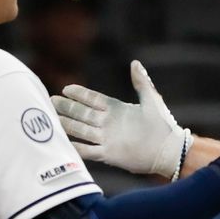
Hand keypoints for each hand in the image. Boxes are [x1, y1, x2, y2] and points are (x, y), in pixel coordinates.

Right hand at [52, 60, 192, 179]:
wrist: (168, 151)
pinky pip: (88, 151)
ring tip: (52, 119)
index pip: (93, 99)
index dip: (80, 94)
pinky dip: (76, 147)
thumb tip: (134, 63)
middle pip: (82, 114)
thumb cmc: (163, 125)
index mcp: (117, 109)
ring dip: (66, 125)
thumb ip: (141, 82)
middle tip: (51, 101)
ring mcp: (107, 139)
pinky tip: (64, 143)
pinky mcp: (109, 155)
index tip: (66, 88)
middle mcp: (108, 124)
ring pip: (81, 130)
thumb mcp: (151, 100)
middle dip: (66, 107)